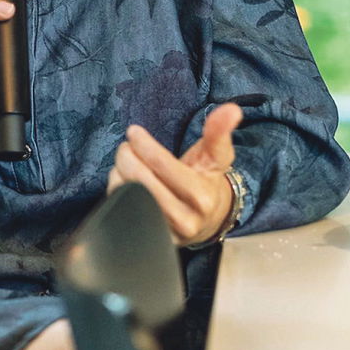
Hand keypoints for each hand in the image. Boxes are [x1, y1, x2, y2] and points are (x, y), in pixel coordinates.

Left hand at [107, 103, 243, 245]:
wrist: (207, 220)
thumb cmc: (207, 180)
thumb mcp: (216, 156)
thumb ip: (219, 132)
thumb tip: (231, 110)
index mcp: (201, 197)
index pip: (161, 165)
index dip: (143, 144)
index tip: (134, 132)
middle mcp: (184, 220)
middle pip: (139, 181)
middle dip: (127, 157)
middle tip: (126, 146)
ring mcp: (166, 233)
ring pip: (127, 196)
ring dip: (119, 173)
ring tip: (126, 163)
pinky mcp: (150, 239)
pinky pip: (121, 212)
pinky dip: (117, 191)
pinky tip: (125, 181)